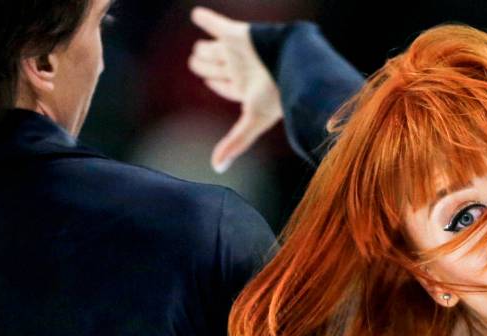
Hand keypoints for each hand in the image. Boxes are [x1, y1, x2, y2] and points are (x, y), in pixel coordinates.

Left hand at [189, 6, 283, 172]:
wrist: (291, 60)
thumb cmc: (277, 94)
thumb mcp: (253, 120)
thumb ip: (235, 142)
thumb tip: (217, 169)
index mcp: (247, 90)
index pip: (227, 87)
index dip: (217, 84)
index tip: (209, 81)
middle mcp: (241, 70)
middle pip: (218, 68)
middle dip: (206, 66)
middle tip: (195, 62)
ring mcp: (239, 51)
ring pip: (214, 50)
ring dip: (204, 49)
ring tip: (197, 48)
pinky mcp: (237, 33)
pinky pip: (217, 24)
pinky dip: (206, 19)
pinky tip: (195, 14)